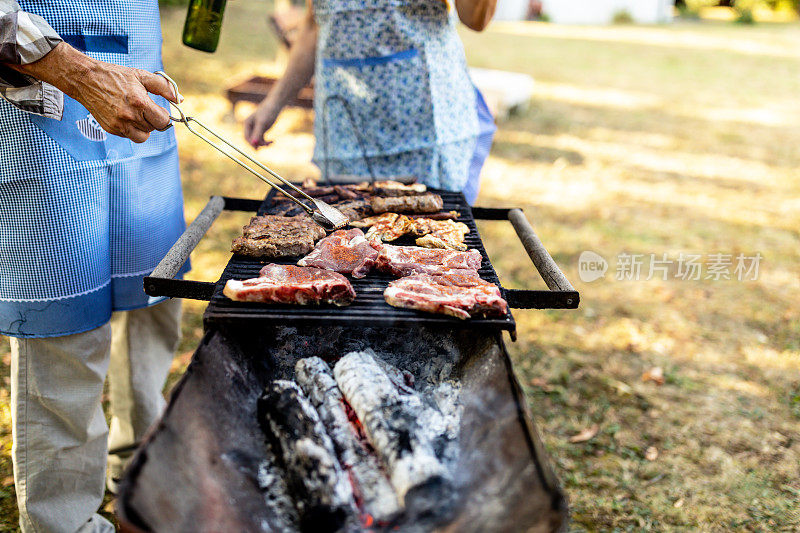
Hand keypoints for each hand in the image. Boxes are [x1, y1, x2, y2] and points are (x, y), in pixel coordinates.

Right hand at [11, 43, 179, 142]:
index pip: (163, 121)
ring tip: (136, 114)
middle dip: (153, 120)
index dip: (164, 116)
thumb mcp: (141, 75)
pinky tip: (124, 115)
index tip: (159, 110)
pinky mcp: (111, 129)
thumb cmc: (115, 75)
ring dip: (144, 128)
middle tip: (145, 109)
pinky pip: (129, 136)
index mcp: (139, 102)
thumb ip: (164, 87)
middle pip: (154, 129)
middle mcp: (129, 116)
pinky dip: (131, 129)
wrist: (85, 79)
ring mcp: (119, 124)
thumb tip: (180, 100)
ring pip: (142, 137)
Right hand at [244, 100, 278, 147]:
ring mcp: (256, 128)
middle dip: (258, 144)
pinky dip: (266, 141)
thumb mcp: (263, 123)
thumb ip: (257, 133)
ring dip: (264, 144)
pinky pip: (262, 139)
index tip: (259, 148)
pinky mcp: (263, 129)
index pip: (246, 137)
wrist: (276, 104)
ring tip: (272, 142)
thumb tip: (253, 143)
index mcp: (247, 124)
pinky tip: (273, 141)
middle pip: (251, 140)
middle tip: (267, 145)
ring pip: (257, 141)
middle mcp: (250, 127)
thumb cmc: (268, 111)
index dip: (251, 144)